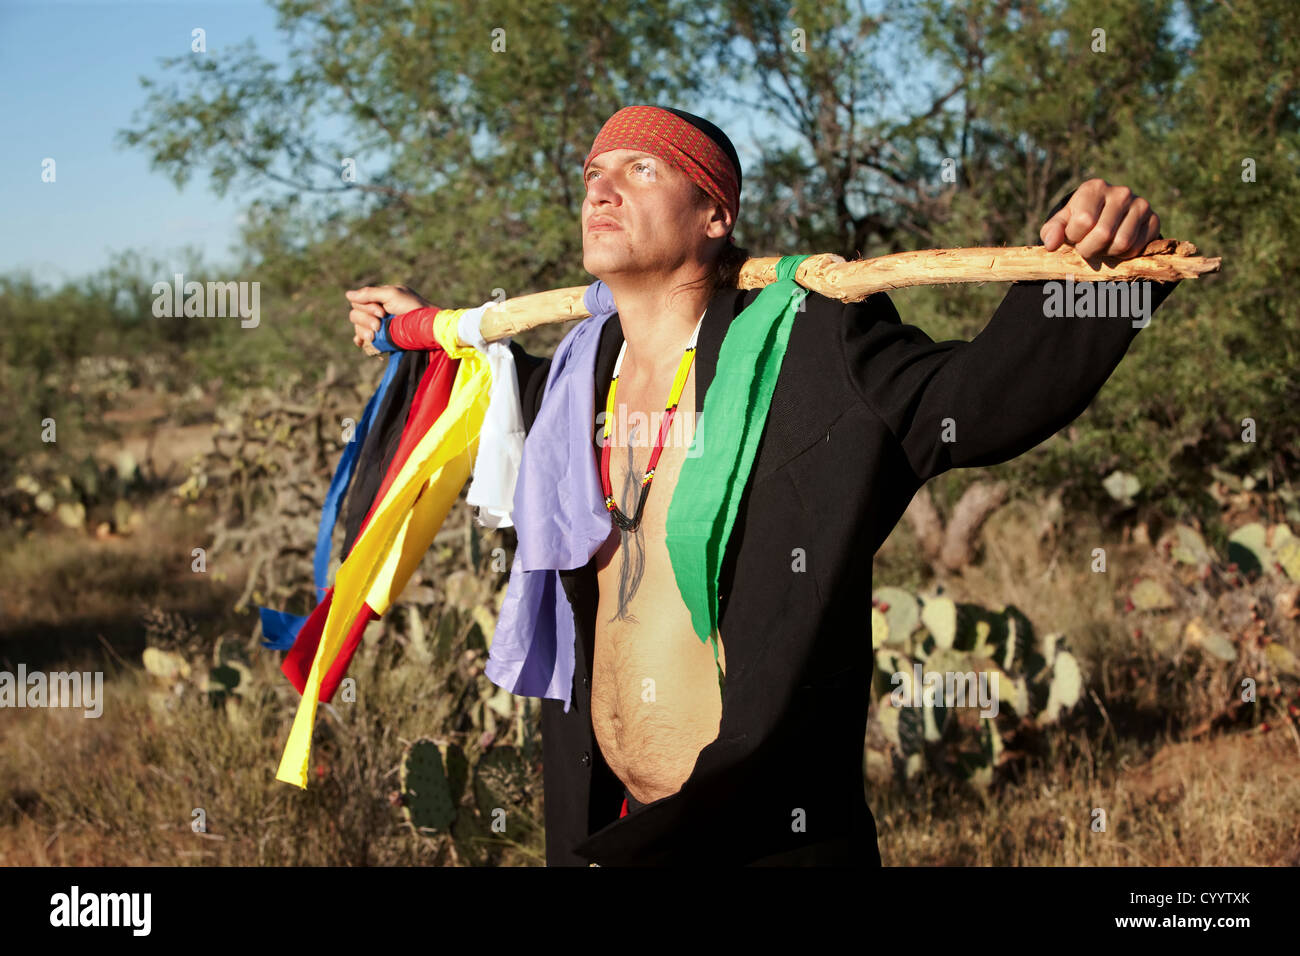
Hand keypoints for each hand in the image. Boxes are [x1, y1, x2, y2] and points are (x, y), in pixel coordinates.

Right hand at [344, 285, 431, 347]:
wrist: (428, 328)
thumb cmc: (413, 308)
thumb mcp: (392, 295)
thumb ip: (370, 294)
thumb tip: (347, 295)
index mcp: (379, 299)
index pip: (358, 302)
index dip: (366, 308)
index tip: (382, 312)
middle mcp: (377, 312)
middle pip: (355, 315)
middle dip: (366, 320)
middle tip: (379, 325)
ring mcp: (378, 327)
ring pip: (358, 328)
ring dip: (363, 332)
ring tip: (375, 336)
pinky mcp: (382, 340)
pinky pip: (363, 340)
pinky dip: (361, 340)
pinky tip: (363, 343)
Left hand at [1039, 178, 1160, 259]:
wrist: (1105, 218)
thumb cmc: (1077, 222)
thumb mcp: (1061, 224)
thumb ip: (1051, 232)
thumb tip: (1051, 244)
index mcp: (1094, 188)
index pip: (1084, 221)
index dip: (1074, 237)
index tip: (1073, 236)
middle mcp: (1120, 192)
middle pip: (1103, 234)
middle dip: (1089, 249)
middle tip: (1086, 247)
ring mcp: (1141, 204)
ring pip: (1122, 243)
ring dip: (1106, 253)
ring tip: (1101, 246)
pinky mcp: (1154, 220)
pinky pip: (1136, 248)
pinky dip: (1123, 255)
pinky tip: (1116, 246)